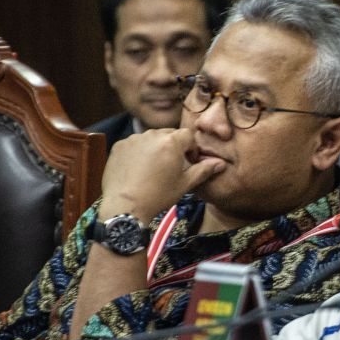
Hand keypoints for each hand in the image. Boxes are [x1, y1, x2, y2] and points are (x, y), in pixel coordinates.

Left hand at [99, 128, 224, 220]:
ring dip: (157, 148)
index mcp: (171, 142)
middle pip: (169, 134)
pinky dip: (139, 152)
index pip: (188, 135)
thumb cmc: (158, 195)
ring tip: (154, 169)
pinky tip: (139, 170)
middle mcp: (152, 135)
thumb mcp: (185, 184)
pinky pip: (135, 144)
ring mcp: (133, 139)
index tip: (190, 161)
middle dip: (174, 146)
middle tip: (173, 165)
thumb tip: (220, 164)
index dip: (192, 147)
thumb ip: (203, 170)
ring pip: (151, 138)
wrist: (125, 205)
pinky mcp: (119, 145)